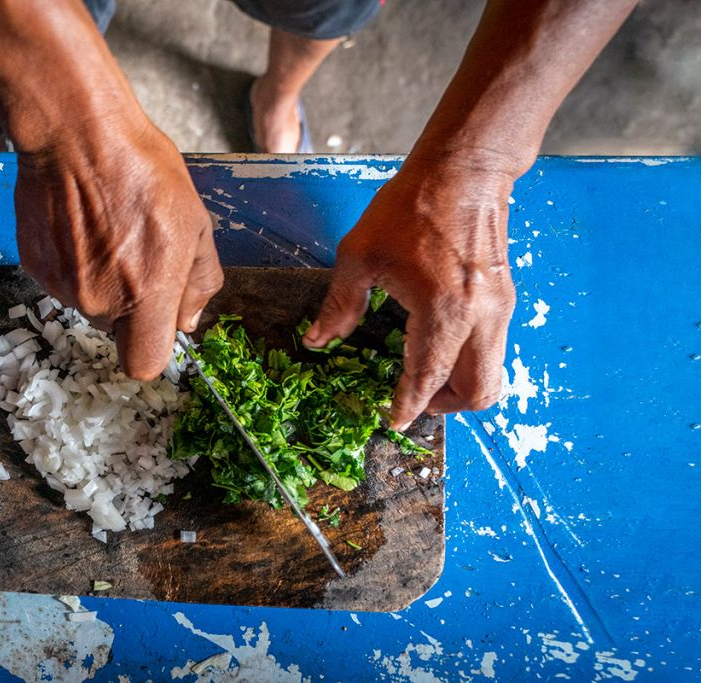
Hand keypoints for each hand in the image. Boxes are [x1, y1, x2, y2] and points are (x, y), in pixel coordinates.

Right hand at [14, 117, 222, 379]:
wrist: (77, 135)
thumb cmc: (141, 171)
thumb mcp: (195, 224)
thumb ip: (198, 281)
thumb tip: (189, 319)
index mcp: (146, 294)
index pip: (145, 365)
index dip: (153, 346)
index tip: (158, 321)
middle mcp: (100, 300)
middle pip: (117, 330)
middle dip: (130, 303)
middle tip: (136, 253)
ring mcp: (63, 285)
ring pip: (89, 304)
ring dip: (102, 280)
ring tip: (109, 231)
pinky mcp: (36, 266)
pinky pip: (63, 281)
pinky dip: (74, 263)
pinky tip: (84, 226)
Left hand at [304, 156, 516, 428]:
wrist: (464, 170)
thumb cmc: (409, 207)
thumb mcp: (360, 255)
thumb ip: (340, 305)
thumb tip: (318, 341)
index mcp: (441, 310)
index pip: (428, 378)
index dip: (409, 407)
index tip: (393, 420)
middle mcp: (479, 317)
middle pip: (479, 392)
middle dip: (445, 406)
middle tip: (413, 400)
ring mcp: (499, 309)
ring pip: (492, 374)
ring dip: (461, 387)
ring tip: (425, 377)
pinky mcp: (504, 298)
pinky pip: (493, 349)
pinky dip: (470, 362)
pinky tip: (439, 347)